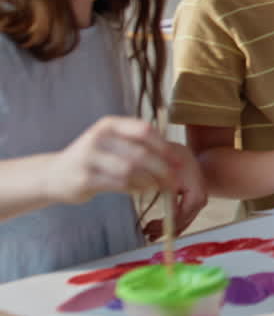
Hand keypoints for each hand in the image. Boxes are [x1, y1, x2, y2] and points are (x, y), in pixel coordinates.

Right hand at [46, 117, 173, 205]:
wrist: (54, 174)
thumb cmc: (93, 158)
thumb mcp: (111, 142)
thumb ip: (136, 144)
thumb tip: (174, 158)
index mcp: (109, 124)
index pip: (145, 130)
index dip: (164, 146)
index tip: (177, 160)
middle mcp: (98, 137)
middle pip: (140, 153)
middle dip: (162, 168)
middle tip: (173, 180)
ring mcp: (89, 157)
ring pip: (131, 170)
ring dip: (149, 180)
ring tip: (156, 186)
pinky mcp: (84, 178)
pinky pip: (119, 184)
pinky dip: (135, 189)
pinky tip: (140, 191)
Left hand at [142, 142, 207, 240]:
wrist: (182, 152)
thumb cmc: (173, 159)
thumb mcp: (167, 176)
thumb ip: (167, 197)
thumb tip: (165, 217)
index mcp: (196, 193)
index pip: (180, 217)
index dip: (163, 226)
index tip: (147, 228)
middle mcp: (201, 199)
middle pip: (183, 222)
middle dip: (164, 230)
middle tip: (146, 232)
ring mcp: (199, 201)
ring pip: (184, 222)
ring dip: (167, 229)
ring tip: (150, 233)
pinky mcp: (194, 201)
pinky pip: (184, 217)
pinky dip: (171, 223)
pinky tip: (159, 227)